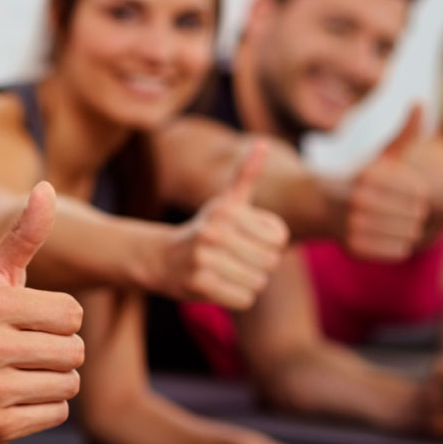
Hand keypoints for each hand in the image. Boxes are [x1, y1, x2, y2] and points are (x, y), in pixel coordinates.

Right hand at [0, 183, 84, 443]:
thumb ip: (23, 233)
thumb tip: (47, 189)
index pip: (72, 314)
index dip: (60, 318)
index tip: (33, 321)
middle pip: (73, 352)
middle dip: (59, 350)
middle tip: (29, 349)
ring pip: (67, 384)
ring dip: (55, 378)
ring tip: (24, 372)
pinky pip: (55, 414)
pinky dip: (45, 406)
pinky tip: (17, 396)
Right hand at [162, 142, 289, 308]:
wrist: (163, 259)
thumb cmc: (206, 229)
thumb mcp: (226, 202)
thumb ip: (246, 176)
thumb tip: (261, 144)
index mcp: (227, 210)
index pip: (279, 239)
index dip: (269, 245)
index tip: (247, 241)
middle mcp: (214, 231)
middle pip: (270, 262)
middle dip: (259, 265)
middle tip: (236, 260)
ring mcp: (204, 258)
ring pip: (258, 282)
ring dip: (248, 282)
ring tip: (227, 271)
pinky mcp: (199, 284)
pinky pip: (243, 299)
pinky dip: (237, 297)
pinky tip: (219, 285)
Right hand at [344, 106, 429, 261]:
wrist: (320, 207)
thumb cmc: (362, 179)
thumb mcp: (382, 155)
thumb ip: (405, 132)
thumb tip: (420, 101)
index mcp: (367, 176)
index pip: (419, 191)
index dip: (418, 193)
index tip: (407, 192)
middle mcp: (356, 199)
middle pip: (414, 213)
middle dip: (415, 213)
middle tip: (405, 212)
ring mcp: (352, 224)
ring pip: (408, 234)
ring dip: (409, 230)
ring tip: (400, 224)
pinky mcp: (353, 247)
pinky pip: (398, 251)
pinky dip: (399, 246)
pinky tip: (389, 237)